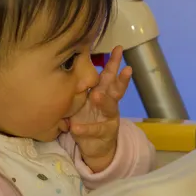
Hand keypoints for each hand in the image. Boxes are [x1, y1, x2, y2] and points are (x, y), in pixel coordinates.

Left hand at [69, 46, 131, 172]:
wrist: (95, 147)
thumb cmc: (87, 119)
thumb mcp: (83, 102)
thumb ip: (81, 88)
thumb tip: (69, 67)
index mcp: (103, 92)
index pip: (108, 75)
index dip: (114, 62)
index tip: (118, 48)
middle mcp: (109, 103)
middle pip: (116, 87)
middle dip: (121, 77)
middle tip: (126, 68)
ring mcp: (110, 118)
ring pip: (110, 107)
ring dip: (103, 101)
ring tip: (96, 96)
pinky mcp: (105, 134)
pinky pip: (94, 130)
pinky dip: (84, 128)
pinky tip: (75, 127)